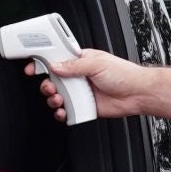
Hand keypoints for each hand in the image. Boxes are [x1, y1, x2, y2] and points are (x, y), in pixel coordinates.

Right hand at [25, 49, 149, 121]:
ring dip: (53, 98)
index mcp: (80, 61)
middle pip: (52, 80)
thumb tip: (55, 66)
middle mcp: (78, 76)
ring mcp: (79, 92)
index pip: (56, 59)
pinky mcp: (82, 106)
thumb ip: (74, 66)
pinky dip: (61, 112)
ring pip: (57, 96)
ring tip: (59, 99)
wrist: (137, 94)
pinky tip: (63, 111)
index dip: (43, 62)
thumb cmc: (124, 74)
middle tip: (51, 87)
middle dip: (47, 84)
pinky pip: (66, 111)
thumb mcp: (97, 64)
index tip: (33, 67)